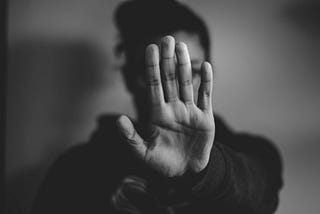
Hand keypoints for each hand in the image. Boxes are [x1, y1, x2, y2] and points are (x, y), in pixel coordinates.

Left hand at [116, 36, 214, 176]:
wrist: (184, 174)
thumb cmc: (162, 164)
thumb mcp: (142, 153)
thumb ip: (130, 137)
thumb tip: (118, 119)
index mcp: (157, 114)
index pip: (154, 85)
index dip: (152, 67)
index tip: (149, 48)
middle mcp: (173, 108)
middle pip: (170, 79)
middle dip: (167, 59)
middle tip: (166, 39)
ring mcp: (190, 111)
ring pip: (186, 83)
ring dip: (185, 65)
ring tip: (182, 47)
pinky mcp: (205, 118)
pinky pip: (206, 96)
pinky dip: (206, 82)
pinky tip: (206, 67)